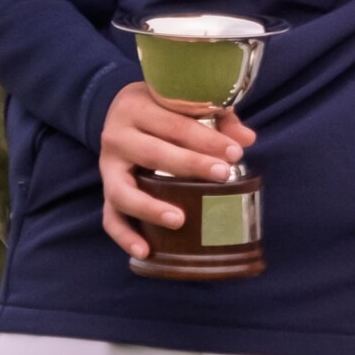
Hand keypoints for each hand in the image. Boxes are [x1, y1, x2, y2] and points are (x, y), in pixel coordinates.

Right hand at [99, 82, 256, 258]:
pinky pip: (110, 216)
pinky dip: (125, 236)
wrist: (121, 110)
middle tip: (222, 175)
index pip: (175, 125)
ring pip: (123, 191)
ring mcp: (107, 166)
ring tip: (180, 220)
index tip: (236, 152)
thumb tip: (247, 138)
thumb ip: (218, 118)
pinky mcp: (106, 189)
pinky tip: (145, 251)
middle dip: (190, 165)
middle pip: (153, 154)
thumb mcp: (186, 103)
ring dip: (151, 208)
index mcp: (137, 108)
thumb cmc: (164, 108)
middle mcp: (116, 136)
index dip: (207, 139)